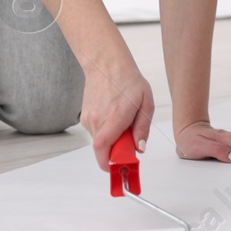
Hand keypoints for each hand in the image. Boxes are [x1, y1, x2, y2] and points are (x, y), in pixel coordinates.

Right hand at [80, 53, 154, 169]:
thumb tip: (139, 148)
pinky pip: (96, 134)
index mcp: (115, 115)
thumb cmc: (127, 81)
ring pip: (100, 143)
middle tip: (130, 141)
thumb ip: (142, 128)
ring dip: (112, 140)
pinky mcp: (84, 118)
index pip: (103, 149)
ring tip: (122, 121)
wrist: (105, 64)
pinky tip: (113, 116)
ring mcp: (88, 119)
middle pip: (103, 150)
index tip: (122, 167)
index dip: (110, 164)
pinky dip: (106, 132)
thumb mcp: (146, 102)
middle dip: (117, 152)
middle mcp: (98, 119)